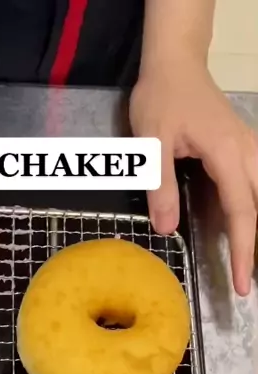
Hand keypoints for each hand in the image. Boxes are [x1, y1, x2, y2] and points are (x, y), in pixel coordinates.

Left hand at [130, 59, 257, 295]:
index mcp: (226, 153)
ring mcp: (249, 148)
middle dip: (253, 248)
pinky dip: (253, 209)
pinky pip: (257, 185)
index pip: (242, 211)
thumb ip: (161, 186)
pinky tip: (244, 228)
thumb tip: (166, 230)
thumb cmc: (161, 98)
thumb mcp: (151, 143)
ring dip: (256, 229)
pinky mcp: (244, 148)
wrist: (176, 63)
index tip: (241, 284)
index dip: (242, 251)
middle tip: (244, 285)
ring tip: (246, 262)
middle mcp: (247, 151)